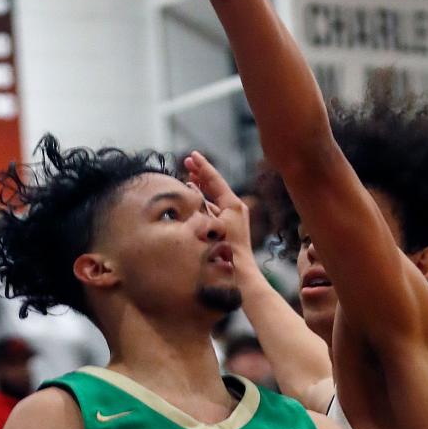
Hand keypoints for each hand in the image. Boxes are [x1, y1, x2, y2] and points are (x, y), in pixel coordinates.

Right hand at [185, 152, 254, 274]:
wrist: (240, 274)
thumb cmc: (226, 251)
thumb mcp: (212, 224)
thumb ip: (201, 206)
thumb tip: (191, 189)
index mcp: (233, 204)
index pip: (215, 179)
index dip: (202, 166)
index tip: (192, 154)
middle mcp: (235, 208)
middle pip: (216, 185)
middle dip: (201, 173)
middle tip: (188, 162)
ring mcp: (233, 218)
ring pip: (214, 197)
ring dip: (201, 186)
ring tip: (190, 176)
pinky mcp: (229, 228)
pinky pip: (214, 208)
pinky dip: (204, 201)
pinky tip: (194, 198)